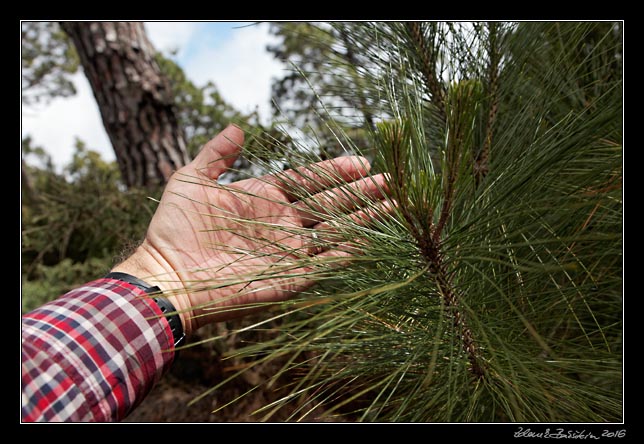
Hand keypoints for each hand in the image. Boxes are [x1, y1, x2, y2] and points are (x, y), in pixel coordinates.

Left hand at [113, 125, 387, 334]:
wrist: (167, 275)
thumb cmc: (174, 228)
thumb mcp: (190, 180)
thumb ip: (216, 155)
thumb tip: (237, 127)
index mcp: (263, 197)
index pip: (308, 180)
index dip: (334, 171)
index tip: (361, 162)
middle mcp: (281, 223)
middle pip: (330, 203)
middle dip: (361, 192)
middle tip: (391, 180)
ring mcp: (288, 251)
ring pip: (335, 230)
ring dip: (365, 218)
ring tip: (395, 204)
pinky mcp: (290, 277)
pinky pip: (326, 262)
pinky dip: (348, 252)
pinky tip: (373, 239)